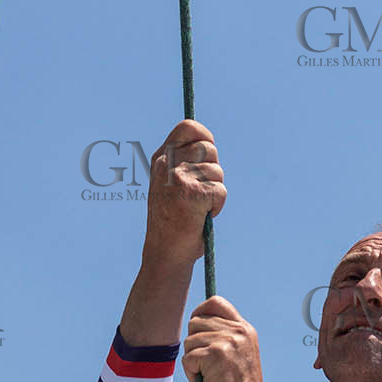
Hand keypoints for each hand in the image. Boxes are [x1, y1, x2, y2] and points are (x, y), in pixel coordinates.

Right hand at [143, 120, 225, 270]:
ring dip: (215, 192)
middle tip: (203, 192)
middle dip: (214, 171)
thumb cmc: (172, 222)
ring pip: (217, 172)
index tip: (209, 154)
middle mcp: (168, 164)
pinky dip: (217, 206)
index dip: (205, 136)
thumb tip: (208, 145)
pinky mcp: (193, 193)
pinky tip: (202, 216)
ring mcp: (179, 178)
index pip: (188, 127)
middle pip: (209, 149)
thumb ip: (183, 163)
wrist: (165, 253)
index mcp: (161, 159)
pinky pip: (220, 191)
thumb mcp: (170, 185)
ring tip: (199, 208)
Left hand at [183, 296, 265, 381]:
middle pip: (196, 322)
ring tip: (209, 377)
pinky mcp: (215, 355)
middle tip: (207, 366)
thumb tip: (196, 325)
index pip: (216, 303)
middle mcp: (238, 331)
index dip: (200, 313)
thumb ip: (224, 338)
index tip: (198, 332)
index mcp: (245, 329)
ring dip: (193, 362)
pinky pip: (188, 357)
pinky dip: (191, 373)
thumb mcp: (237, 356)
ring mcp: (227, 341)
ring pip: (190, 340)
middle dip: (195, 345)